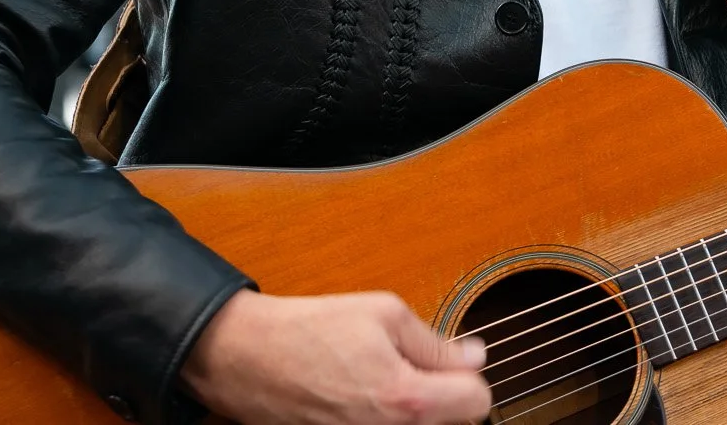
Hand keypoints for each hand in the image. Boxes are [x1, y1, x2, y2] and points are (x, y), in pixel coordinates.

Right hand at [180, 289, 490, 423]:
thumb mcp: (383, 314)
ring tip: (383, 381)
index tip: (454, 362)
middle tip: (414, 367)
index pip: (478, 403)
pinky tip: (364, 398)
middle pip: (454, 423)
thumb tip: (474, 356)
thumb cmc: (308, 331)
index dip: (469, 376)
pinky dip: (386, 418)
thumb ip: (436, 342)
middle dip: (445, 394)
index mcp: (406, 398)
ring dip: (416, 408)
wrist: (248, 359)